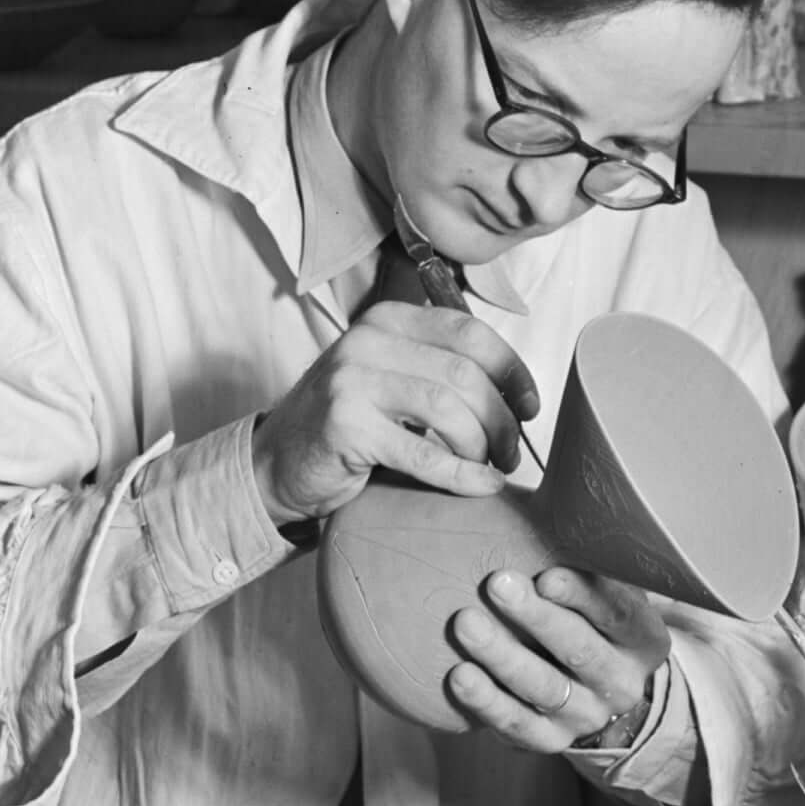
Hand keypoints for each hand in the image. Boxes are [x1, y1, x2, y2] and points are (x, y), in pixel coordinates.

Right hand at [252, 301, 539, 524]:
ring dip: (483, 446)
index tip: (530, 407)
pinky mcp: (346, 427)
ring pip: (450, 409)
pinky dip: (462, 474)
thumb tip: (517, 390)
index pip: (470, 333)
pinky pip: (424, 454)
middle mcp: (367, 341)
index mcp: (386, 319)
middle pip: (466, 374)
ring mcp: (352, 381)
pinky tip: (480, 486)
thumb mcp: (390, 377)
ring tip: (490, 468)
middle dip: (502, 419)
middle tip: (511, 452)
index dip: (512, 371)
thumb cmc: (347, 424)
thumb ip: (439, 367)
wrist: (274, 464)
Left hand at [443, 565, 671, 757]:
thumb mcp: (601, 587)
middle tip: (497, 583)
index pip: (618, 613)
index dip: (583, 595)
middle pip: (580, 651)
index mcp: (643, 637)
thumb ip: (578, 555)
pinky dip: (486, 702)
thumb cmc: (587, 617)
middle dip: (537, 618)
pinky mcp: (550, 741)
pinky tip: (458, 675)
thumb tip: (522, 496)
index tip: (547, 574)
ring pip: (544, 688)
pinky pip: (517, 724)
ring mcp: (587, 716)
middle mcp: (622, 681)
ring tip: (465, 623)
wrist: (597, 689)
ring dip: (503, 655)